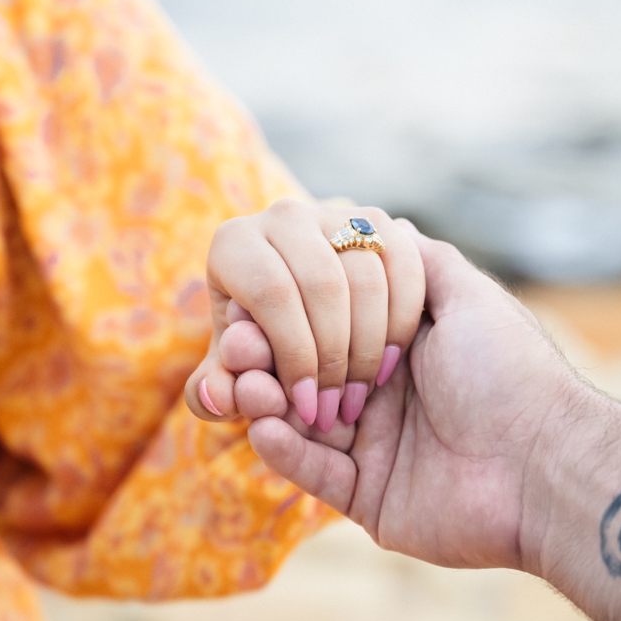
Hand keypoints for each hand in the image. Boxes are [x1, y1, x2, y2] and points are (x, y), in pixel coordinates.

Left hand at [184, 200, 424, 433]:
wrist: (292, 299)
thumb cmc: (255, 339)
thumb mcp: (230, 365)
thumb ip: (217, 388)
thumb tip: (219, 397)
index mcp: (236, 243)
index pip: (272, 293)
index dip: (293, 354)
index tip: (305, 405)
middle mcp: (283, 216)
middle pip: (322, 284)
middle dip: (334, 357)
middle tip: (335, 408)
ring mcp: (333, 212)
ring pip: (365, 276)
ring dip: (368, 347)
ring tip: (358, 396)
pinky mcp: (377, 219)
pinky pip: (402, 265)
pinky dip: (401, 319)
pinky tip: (386, 364)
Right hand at [238, 227, 581, 572]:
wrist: (545, 460)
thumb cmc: (508, 370)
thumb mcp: (465, 294)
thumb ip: (416, 260)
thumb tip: (383, 222)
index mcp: (400, 346)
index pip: (326, 322)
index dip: (291, 312)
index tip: (257, 298)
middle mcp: (381, 392)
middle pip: (302, 369)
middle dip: (265, 355)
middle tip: (236, 344)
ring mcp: (372, 446)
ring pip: (297, 419)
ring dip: (265, 398)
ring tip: (246, 385)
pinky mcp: (367, 496)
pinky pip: (314, 472)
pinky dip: (285, 450)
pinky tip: (263, 427)